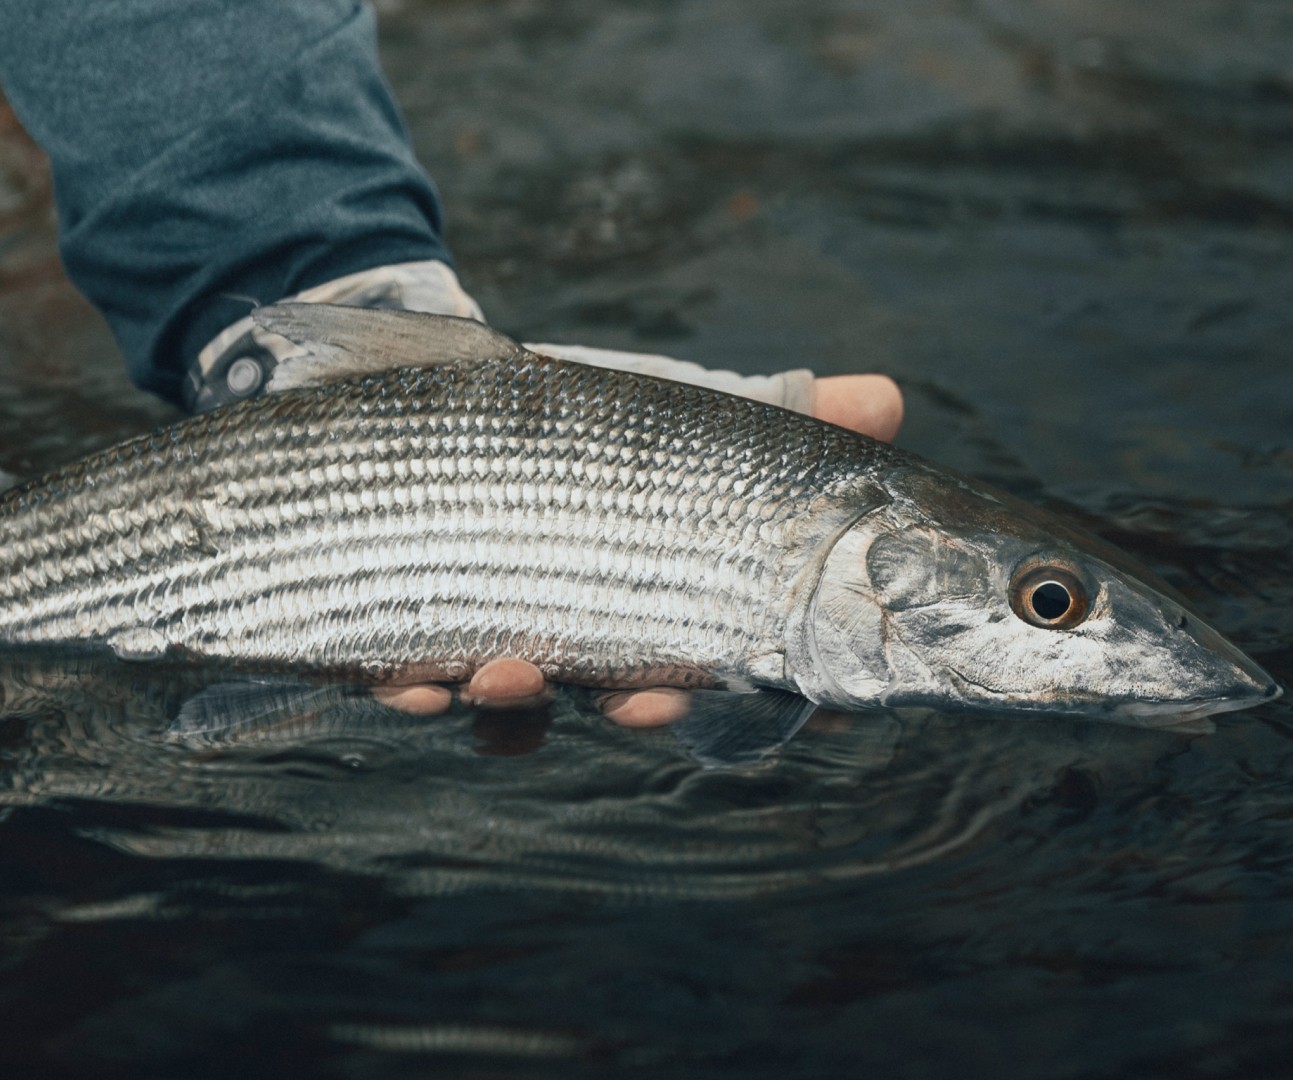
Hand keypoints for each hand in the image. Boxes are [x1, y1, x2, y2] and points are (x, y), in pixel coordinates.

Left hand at [197, 261, 905, 725]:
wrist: (448, 399)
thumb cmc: (596, 428)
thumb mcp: (690, 414)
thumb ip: (789, 417)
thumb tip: (886, 398)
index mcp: (673, 610)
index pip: (745, 669)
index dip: (789, 696)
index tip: (818, 708)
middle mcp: (593, 649)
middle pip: (630, 702)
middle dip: (644, 711)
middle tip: (653, 708)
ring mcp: (502, 649)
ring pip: (515, 708)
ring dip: (515, 707)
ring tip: (507, 675)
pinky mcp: (406, 641)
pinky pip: (409, 686)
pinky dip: (409, 692)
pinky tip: (410, 681)